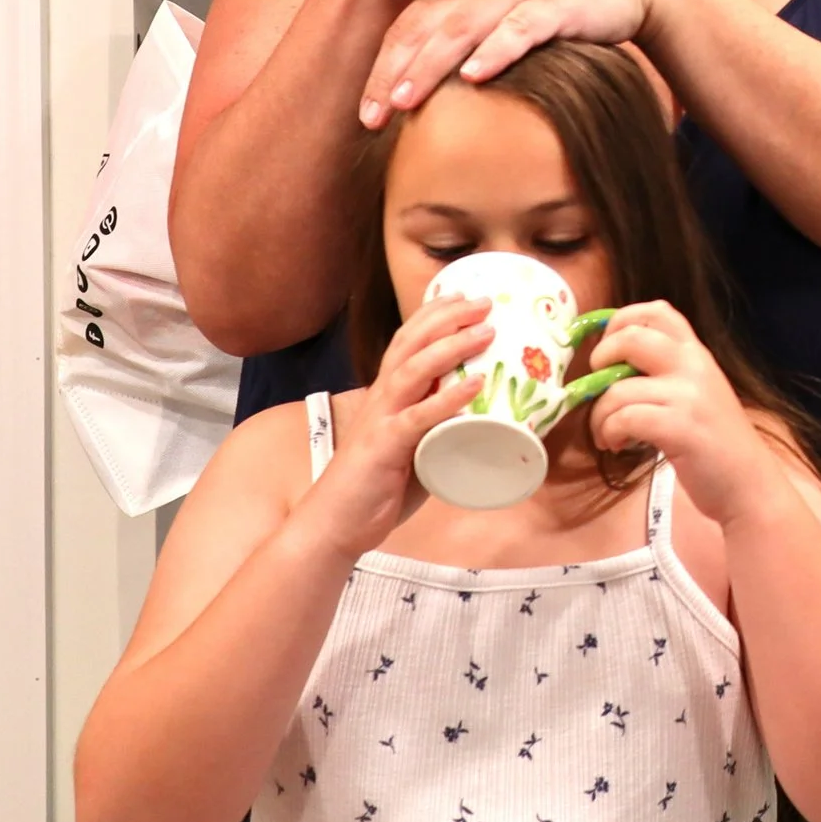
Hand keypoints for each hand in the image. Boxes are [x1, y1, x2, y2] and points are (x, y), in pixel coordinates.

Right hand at [295, 296, 491, 561]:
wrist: (333, 525)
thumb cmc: (376, 487)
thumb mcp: (414, 447)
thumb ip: (439, 428)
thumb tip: (484, 419)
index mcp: (386, 395)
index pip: (407, 342)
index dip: (433, 316)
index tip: (465, 296)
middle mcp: (381, 399)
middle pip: (411, 344)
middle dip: (447, 318)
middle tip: (484, 301)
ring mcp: (381, 421)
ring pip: (414, 371)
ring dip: (451, 347)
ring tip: (487, 331)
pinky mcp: (384, 448)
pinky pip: (418, 417)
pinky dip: (448, 399)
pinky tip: (475, 385)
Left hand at [360, 0, 677, 126]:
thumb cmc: (557, 2)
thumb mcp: (502, 16)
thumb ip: (467, 40)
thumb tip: (428, 95)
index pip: (408, 28)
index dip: (382, 68)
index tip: (365, 115)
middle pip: (424, 30)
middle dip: (392, 74)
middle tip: (370, 117)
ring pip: (462, 29)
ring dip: (430, 65)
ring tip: (405, 100)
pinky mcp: (557, 3)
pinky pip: (521, 27)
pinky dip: (496, 50)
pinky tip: (477, 74)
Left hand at [585, 302, 786, 528]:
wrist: (749, 484)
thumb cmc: (716, 444)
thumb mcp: (698, 394)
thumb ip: (667, 374)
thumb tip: (610, 367)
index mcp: (697, 354)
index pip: (657, 311)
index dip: (620, 321)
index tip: (606, 351)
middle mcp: (694, 365)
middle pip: (631, 337)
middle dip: (601, 360)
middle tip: (598, 387)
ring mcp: (689, 395)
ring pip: (617, 388)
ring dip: (599, 415)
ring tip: (607, 434)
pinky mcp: (680, 427)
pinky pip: (624, 418)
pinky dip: (610, 433)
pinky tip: (617, 446)